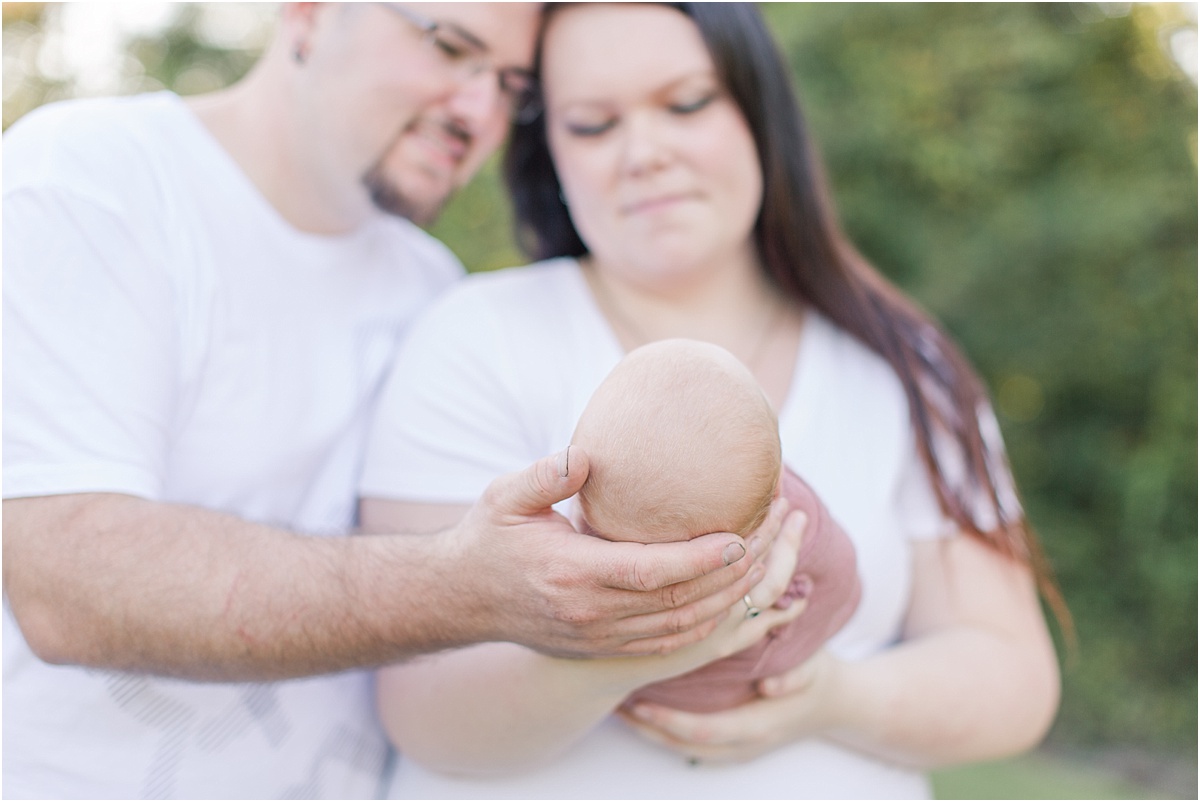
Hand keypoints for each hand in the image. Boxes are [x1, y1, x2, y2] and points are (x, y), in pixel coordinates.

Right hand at [452, 446, 802, 657]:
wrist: (458, 599)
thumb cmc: (487, 539)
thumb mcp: (504, 497)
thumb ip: (544, 476)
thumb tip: (583, 455)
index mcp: (572, 574)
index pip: (652, 572)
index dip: (702, 558)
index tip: (740, 536)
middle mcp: (591, 613)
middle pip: (680, 602)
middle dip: (733, 574)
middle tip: (770, 538)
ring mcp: (598, 637)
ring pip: (681, 627)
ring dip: (728, 600)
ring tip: (763, 564)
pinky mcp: (602, 648)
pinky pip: (667, 643)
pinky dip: (705, 624)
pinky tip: (728, 599)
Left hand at [617, 650, 844, 762]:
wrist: (840, 703)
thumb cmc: (820, 675)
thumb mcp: (814, 666)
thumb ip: (796, 674)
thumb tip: (771, 686)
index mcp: (760, 725)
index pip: (706, 730)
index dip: (670, 721)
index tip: (640, 704)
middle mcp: (746, 744)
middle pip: (686, 746)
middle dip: (649, 729)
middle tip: (614, 705)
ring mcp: (740, 748)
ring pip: (686, 749)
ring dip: (652, 733)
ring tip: (620, 709)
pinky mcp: (735, 742)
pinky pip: (693, 744)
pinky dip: (667, 732)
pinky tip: (645, 712)